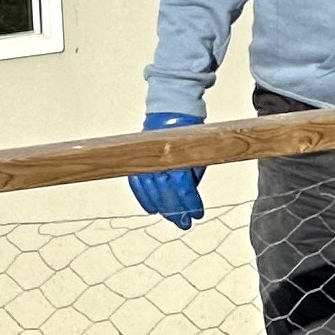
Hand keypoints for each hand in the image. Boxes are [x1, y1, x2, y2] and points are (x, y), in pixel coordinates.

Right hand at [127, 112, 205, 230]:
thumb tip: (188, 201)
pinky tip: (152, 209)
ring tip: (171, 218)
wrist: (171, 112)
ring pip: (150, 190)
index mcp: (176, 156)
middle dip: (175, 210)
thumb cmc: (188, 134)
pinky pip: (137, 184)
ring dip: (160, 207)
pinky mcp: (138, 160)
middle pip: (164, 192)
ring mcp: (146, 160)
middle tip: (184, 223)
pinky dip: (144, 197)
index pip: (182, 187)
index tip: (197, 214)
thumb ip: (192, 177)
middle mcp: (158, 159)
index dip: (189, 203)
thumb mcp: (197, 156)